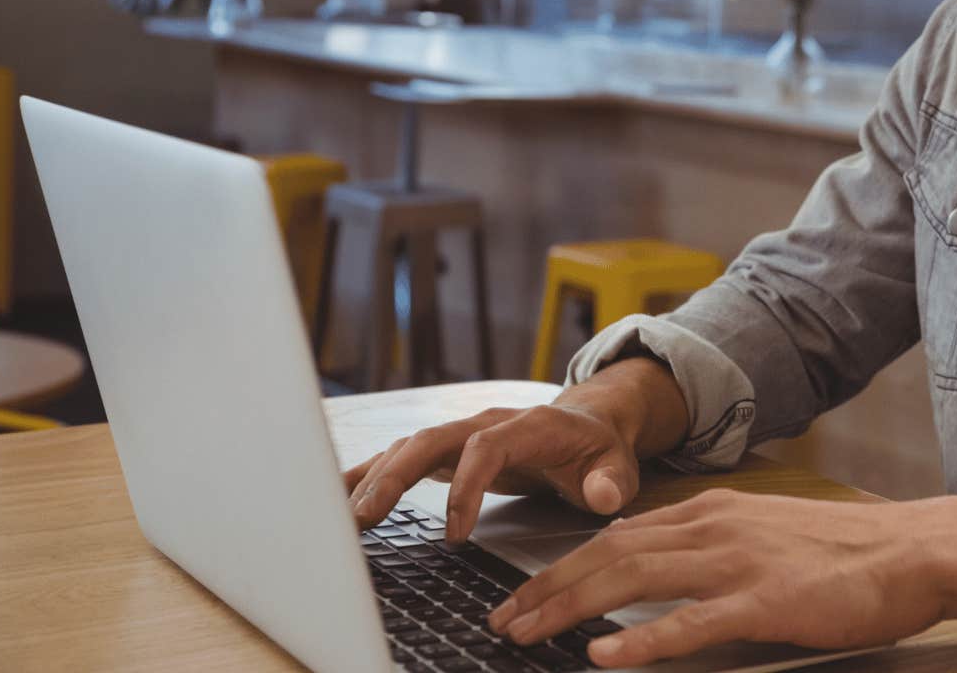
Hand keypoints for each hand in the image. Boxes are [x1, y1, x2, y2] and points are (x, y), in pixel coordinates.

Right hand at [342, 402, 638, 539]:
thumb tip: (602, 494)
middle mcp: (487, 423)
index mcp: (529, 425)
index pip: (487, 447)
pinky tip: (337, 492)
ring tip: (345, 515)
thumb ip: (611, 480)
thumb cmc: (599, 448)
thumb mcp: (618, 465)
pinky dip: (369, 472)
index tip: (457, 533)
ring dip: (375, 478)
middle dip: (395, 476)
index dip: (467, 486)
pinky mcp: (449, 449)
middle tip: (365, 518)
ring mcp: (463, 433)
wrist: (589, 423)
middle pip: (432, 441)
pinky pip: (403, 457)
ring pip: (410, 448)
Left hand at [485, 488, 950, 667]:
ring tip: (528, 634)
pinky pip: (690, 622)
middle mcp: (716, 527)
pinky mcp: (765, 602)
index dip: (562, 566)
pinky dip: (642, 639)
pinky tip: (607, 655)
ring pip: (633, 578)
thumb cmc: (849, 553)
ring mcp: (738, 562)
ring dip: (571, 608)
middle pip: (608, 554)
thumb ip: (712, 547)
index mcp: (714, 512)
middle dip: (547, 588)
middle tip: (504, 620)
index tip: (524, 595)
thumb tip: (657, 567)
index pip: (617, 536)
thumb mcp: (766, 534)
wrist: (916, 550)